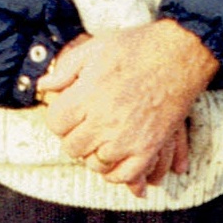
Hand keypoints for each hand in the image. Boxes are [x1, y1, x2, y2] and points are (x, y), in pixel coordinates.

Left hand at [34, 21, 215, 194]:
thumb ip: (65, 69)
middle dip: (74, 136)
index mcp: (87, 95)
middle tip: (84, 126)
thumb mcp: (94, 48)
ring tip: (100, 140)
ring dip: (94, 154)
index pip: (55, 123)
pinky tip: (115, 158)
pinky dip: (117, 173)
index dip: (58, 118)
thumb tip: (43, 86)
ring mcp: (128, 137)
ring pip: (96, 164)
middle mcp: (104, 120)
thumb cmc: (135, 48)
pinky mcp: (149, 147)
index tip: (68, 112)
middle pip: (72, 147)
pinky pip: (125, 174)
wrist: (179, 54)